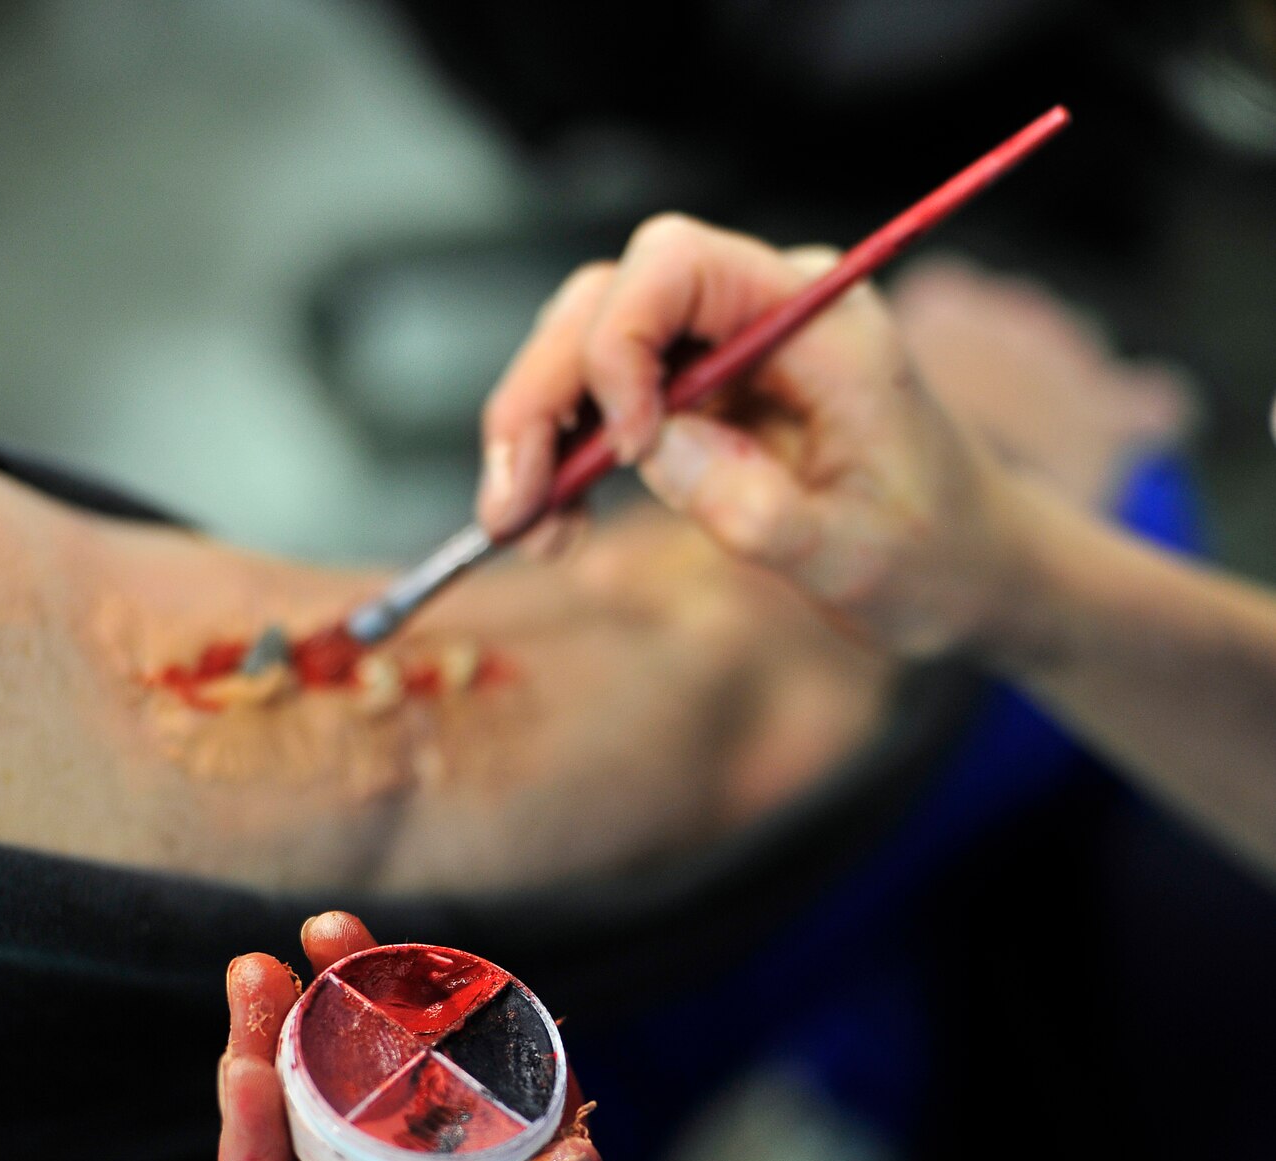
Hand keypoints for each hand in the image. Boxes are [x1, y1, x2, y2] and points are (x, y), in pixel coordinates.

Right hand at [478, 214, 1013, 661]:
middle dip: (544, 393)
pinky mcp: (703, 398)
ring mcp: (727, 351)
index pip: (678, 264)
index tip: (623, 452)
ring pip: (589, 348)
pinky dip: (565, 457)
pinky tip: (551, 524)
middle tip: (511, 502)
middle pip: (608, 300)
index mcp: (817, 317)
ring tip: (521, 526)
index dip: (620, 342)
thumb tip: (649, 453)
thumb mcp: (856, 556)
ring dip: (537, 430)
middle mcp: (762, 311)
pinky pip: (606, 403)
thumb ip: (758, 508)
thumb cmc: (938, 557)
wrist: (974, 571)